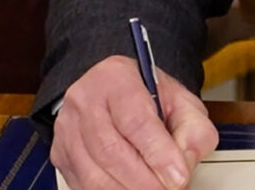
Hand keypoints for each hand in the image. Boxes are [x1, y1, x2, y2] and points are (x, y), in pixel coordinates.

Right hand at [50, 55, 218, 189]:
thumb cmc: (149, 97)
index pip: (135, 120)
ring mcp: (68, 128)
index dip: (158, 154)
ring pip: (94, 174)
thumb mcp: (182, 102)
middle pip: (111, 151)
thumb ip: (194, 130)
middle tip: (169, 189)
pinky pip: (83, 185)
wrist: (118, 93)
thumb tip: (184, 165)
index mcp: (116, 77)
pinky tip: (131, 189)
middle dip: (145, 180)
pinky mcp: (60, 154)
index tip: (178, 176)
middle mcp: (85, 99)